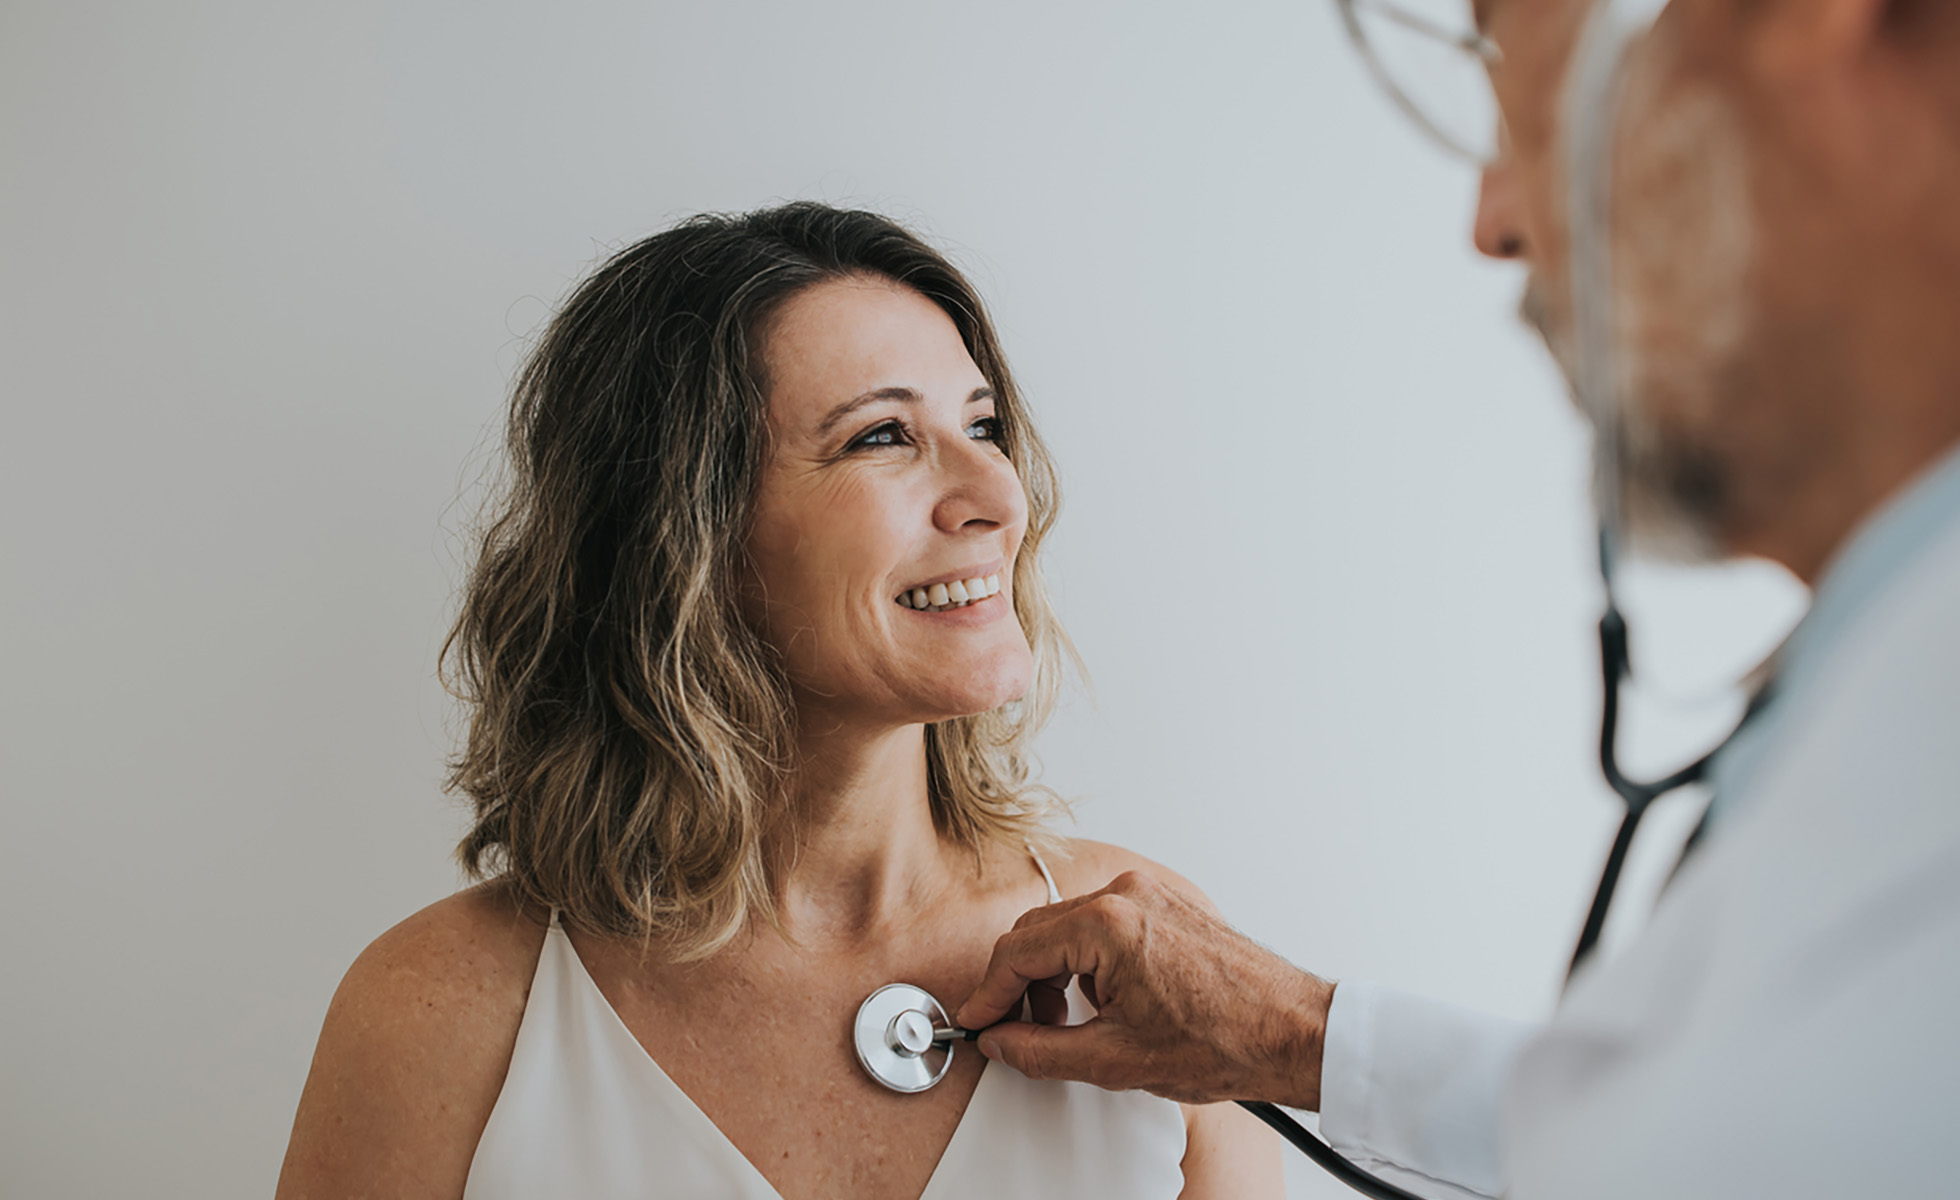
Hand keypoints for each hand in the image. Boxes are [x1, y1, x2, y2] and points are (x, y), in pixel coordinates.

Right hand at [954, 870, 1335, 1108]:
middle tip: (1013, 1030)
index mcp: (1109, 925)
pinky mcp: (1169, 903)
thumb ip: (1041, 1051)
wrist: (1292, 1033)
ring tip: (1068, 1024)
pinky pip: (1105, 922)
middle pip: (1038, 932)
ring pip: (1069, 926)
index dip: (988, 994)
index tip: (978, 1022)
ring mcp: (1152, 893)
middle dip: (1019, 984)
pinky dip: (1089, 960)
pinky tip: (1104, 1003)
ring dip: (1055, 973)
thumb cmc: (1226, 1040)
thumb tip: (1002, 1042)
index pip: (1017, 952)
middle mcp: (1129, 894)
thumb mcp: (1116, 1060)